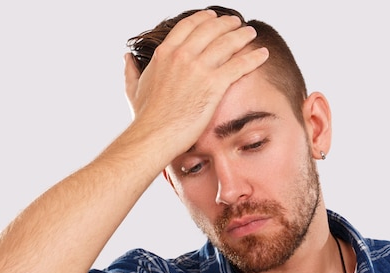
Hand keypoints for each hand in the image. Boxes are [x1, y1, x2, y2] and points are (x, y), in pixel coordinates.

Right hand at [123, 10, 268, 157]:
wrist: (154, 135)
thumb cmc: (145, 118)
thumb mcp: (134, 88)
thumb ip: (132, 71)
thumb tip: (127, 58)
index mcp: (165, 54)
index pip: (188, 26)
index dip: (203, 19)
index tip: (213, 18)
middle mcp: (182, 56)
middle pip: (210, 30)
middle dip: (226, 24)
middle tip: (236, 23)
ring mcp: (199, 69)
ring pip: (227, 43)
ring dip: (242, 35)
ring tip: (251, 33)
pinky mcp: (214, 84)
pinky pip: (239, 64)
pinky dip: (253, 57)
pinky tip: (262, 53)